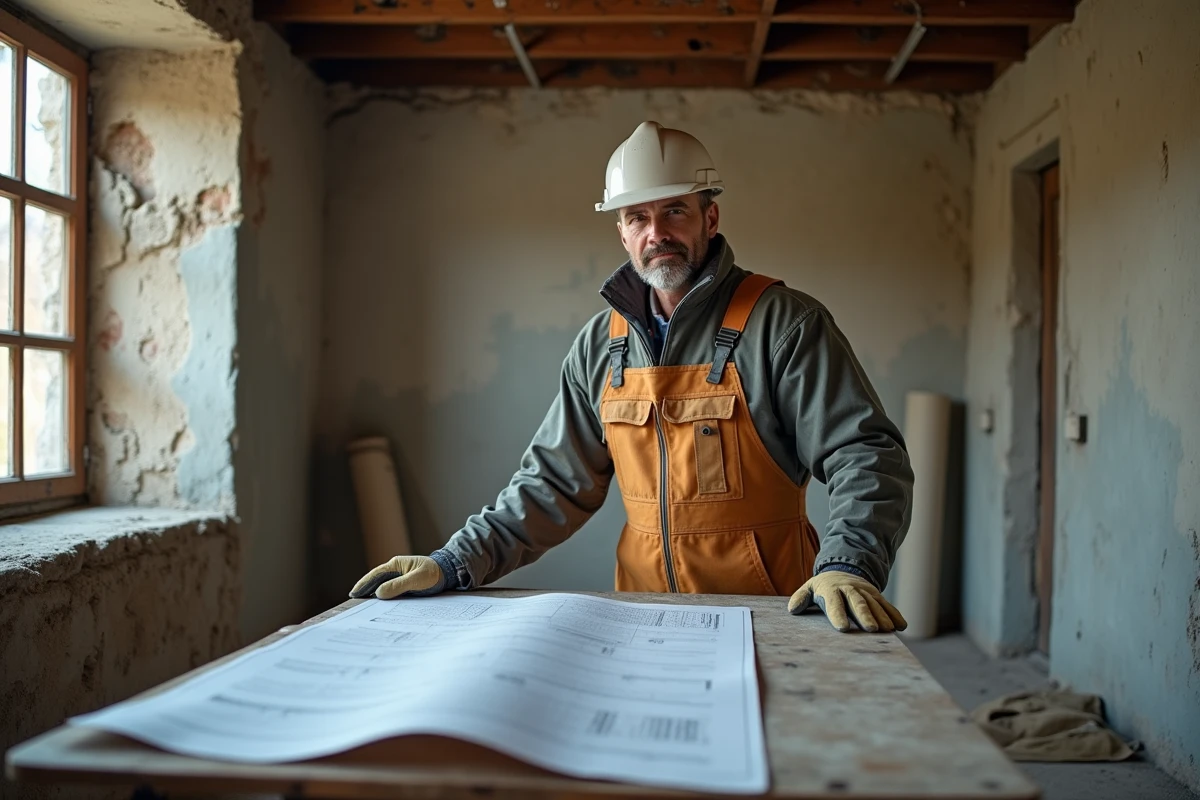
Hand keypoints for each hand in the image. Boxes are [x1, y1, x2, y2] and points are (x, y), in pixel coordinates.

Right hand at [349, 555, 445, 599]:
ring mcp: (399, 577)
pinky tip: (378, 606)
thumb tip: (378, 593)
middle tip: (352, 601)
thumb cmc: (434, 574)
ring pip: (381, 587)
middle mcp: (395, 570)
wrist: (448, 574)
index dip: (363, 584)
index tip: (354, 593)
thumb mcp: (418, 579)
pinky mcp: (403, 585)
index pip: (375, 575)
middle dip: (364, 590)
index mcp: (396, 564)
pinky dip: (383, 598)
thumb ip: (399, 585)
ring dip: (372, 595)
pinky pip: (390, 592)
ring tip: (361, 606)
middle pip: (375, 581)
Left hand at [787, 571, 906, 632]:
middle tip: (871, 629)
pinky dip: (895, 614)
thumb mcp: (809, 589)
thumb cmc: (822, 587)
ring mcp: (865, 591)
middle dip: (864, 615)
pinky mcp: (876, 594)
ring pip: (874, 603)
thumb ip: (801, 598)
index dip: (838, 614)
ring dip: (882, 616)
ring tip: (887, 630)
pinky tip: (901, 626)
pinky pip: (887, 604)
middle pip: (858, 602)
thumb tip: (793, 609)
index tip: (842, 628)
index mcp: (831, 589)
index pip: (834, 602)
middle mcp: (850, 589)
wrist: (842, 571)